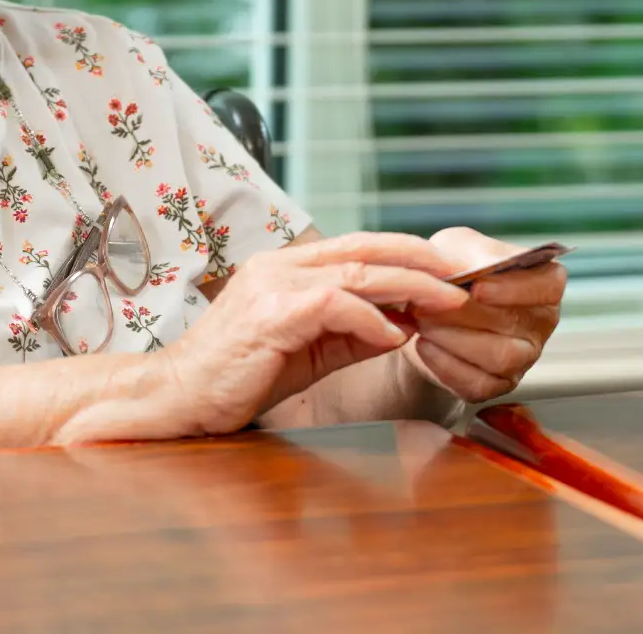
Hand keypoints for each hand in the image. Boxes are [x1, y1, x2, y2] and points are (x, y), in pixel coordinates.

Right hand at [156, 233, 469, 436]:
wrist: (181, 396)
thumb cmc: (239, 375)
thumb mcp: (310, 350)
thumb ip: (353, 333)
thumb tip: (405, 324)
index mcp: (287, 267)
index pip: (357, 246)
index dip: (406, 253)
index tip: (446, 271)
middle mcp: (280, 266)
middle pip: (365, 248)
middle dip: (420, 260)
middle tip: (462, 278)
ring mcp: (273, 285)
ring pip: (357, 272)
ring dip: (410, 286)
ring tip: (446, 302)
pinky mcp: (271, 314)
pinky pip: (335, 305)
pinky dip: (372, 319)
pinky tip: (396, 335)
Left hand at [398, 227, 565, 404]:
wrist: (428, 310)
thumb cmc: (452, 271)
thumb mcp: (457, 247)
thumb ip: (468, 253)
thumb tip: (470, 270)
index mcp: (543, 281)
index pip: (548, 286)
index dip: (514, 289)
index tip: (477, 287)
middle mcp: (541, 321)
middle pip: (515, 324)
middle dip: (466, 314)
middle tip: (428, 303)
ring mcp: (524, 357)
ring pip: (499, 357)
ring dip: (454, 339)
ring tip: (423, 321)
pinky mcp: (498, 384)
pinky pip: (479, 383)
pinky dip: (445, 365)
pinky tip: (424, 346)